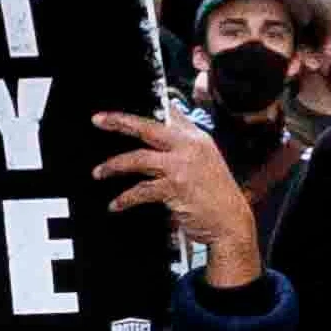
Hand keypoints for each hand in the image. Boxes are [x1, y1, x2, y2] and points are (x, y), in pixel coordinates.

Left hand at [91, 106, 261, 283]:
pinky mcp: (174, 188)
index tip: (127, 108)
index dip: (148, 107)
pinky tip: (115, 204)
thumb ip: (186, 147)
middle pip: (147, 128)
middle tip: (98, 120)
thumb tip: (162, 138)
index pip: (171, 114)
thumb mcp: (207, 163)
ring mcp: (181, 166)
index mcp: (197, 139)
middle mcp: (189, 147)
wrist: (232, 223)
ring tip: (99, 173)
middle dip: (119, 122)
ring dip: (114, 166)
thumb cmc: (218, 197)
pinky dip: (125, 199)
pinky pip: (141, 190)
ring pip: (138, 158)